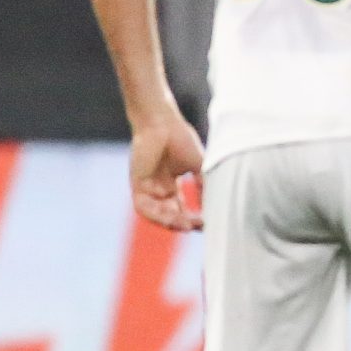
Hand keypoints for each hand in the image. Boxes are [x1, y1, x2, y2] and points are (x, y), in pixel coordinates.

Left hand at [129, 110, 205, 231]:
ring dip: (171, 223)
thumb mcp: (199, 166)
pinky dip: (156, 215)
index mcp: (171, 185)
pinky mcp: (137, 184)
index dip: (192, 218)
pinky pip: (143, 207)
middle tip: (197, 227)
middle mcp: (158, 189)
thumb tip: (214, 206)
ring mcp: (147, 187)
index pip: (181, 209)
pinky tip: (171, 218)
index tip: (206, 222)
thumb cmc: (180, 139)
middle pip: (170, 215)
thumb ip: (205, 185)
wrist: (162, 122)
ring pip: (157, 214)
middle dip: (183, 223)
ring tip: (186, 225)